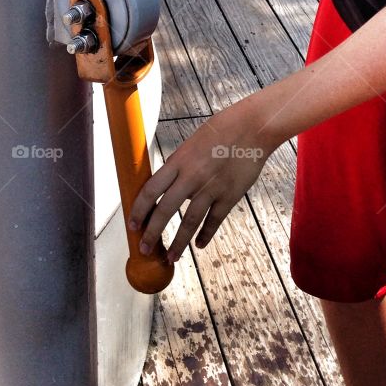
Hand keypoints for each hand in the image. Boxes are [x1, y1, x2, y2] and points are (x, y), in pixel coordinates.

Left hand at [127, 100, 270, 265]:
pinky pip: (214, 221)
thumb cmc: (221, 130)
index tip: (132, 225)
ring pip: (189, 222)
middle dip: (152, 233)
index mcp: (179, 161)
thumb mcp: (192, 144)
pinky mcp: (230, 196)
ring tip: (170, 258)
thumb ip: (179, 166)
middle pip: (165, 210)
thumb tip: (166, 188)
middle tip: (144, 249)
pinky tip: (199, 245)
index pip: (150, 190)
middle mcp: (192, 176)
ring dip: (178, 243)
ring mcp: (212, 188)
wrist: (253, 127)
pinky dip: (205, 235)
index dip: (138, 210)